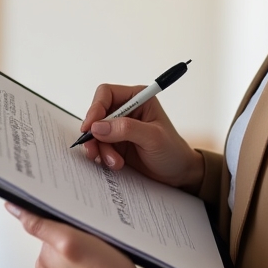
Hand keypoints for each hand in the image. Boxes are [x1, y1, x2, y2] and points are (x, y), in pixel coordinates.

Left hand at [5, 204, 146, 267]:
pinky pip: (91, 254)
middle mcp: (54, 266)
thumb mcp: (71, 242)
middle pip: (65, 229)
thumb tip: (14, 210)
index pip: (49, 220)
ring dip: (92, 237)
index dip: (65, 211)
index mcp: (45, 257)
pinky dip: (100, 250)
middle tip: (96, 232)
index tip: (80, 216)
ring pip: (80, 241)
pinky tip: (109, 257)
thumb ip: (41, 226)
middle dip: (80, 226)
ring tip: (105, 247)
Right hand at [79, 83, 202, 189]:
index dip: (95, 108)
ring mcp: (119, 127)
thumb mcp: (153, 138)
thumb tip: (98, 126)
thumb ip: (126, 129)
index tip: (89, 127)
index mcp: (138, 98)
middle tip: (95, 150)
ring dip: (100, 149)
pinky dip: (102, 156)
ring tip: (114, 162)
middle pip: (97, 114)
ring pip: (96, 133)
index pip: (107, 94)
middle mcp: (126, 110)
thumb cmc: (172, 151)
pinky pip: (99, 146)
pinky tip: (115, 163)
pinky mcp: (116, 143)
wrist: (178, 173)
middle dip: (95, 134)